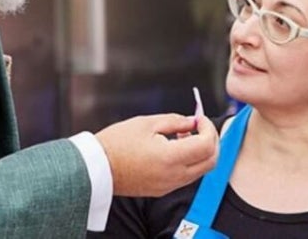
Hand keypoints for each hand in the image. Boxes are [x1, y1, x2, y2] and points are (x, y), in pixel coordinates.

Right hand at [95, 113, 218, 196]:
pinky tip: (174, 148)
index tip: (200, 119)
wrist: (96, 167)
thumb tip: (194, 122)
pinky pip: (187, 177)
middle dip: (211, 141)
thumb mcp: (147, 123)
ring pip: (201, 170)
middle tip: (200, 126)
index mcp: (170, 158)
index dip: (208, 128)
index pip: (206, 145)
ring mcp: (169, 185)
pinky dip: (190, 162)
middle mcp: (173, 176)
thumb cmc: (116, 143)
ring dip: (200, 152)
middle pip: (210, 161)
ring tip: (182, 135)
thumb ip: (176, 121)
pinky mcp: (162, 189)